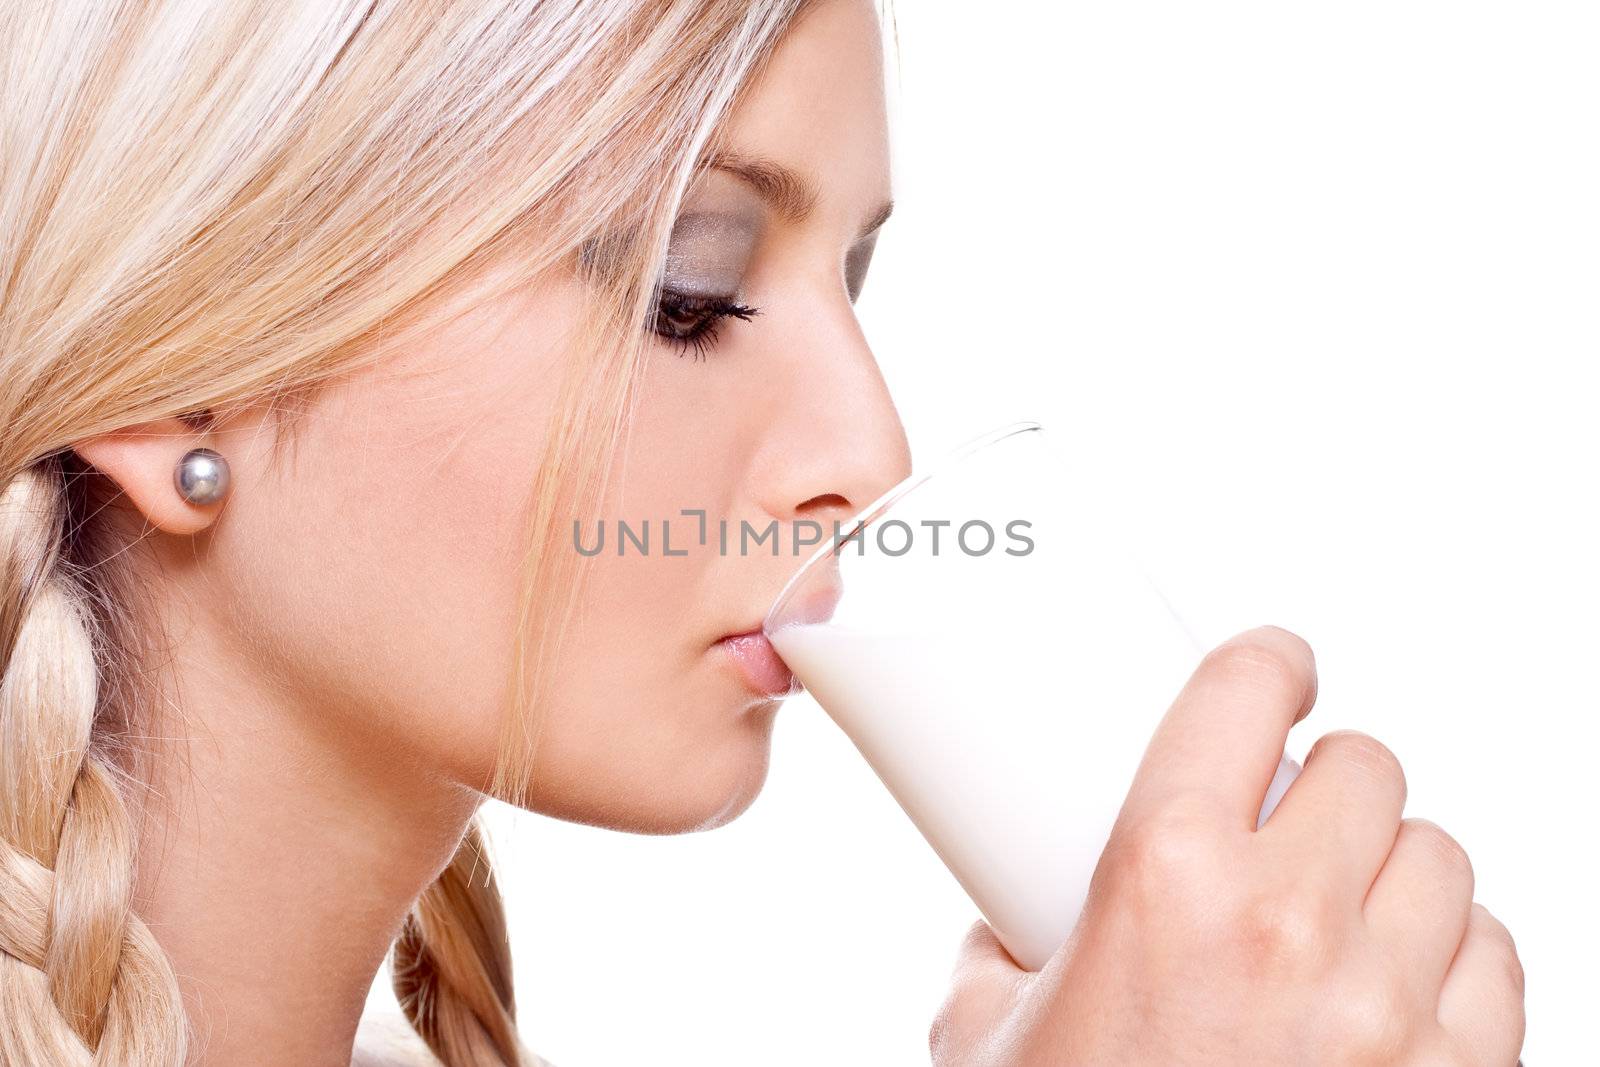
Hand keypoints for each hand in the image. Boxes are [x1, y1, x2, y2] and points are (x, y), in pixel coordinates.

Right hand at [930, 626, 1524, 1065]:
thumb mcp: (984, 1031)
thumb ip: (1002, 943)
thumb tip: (1013, 907)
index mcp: (1164, 875)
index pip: (1247, 691)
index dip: (1271, 660)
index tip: (1277, 669)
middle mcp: (1288, 922)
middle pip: (1366, 768)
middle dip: (1329, 777)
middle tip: (1290, 813)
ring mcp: (1387, 1009)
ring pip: (1443, 854)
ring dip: (1396, 861)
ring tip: (1348, 898)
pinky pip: (1500, 957)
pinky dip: (1459, 951)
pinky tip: (1408, 972)